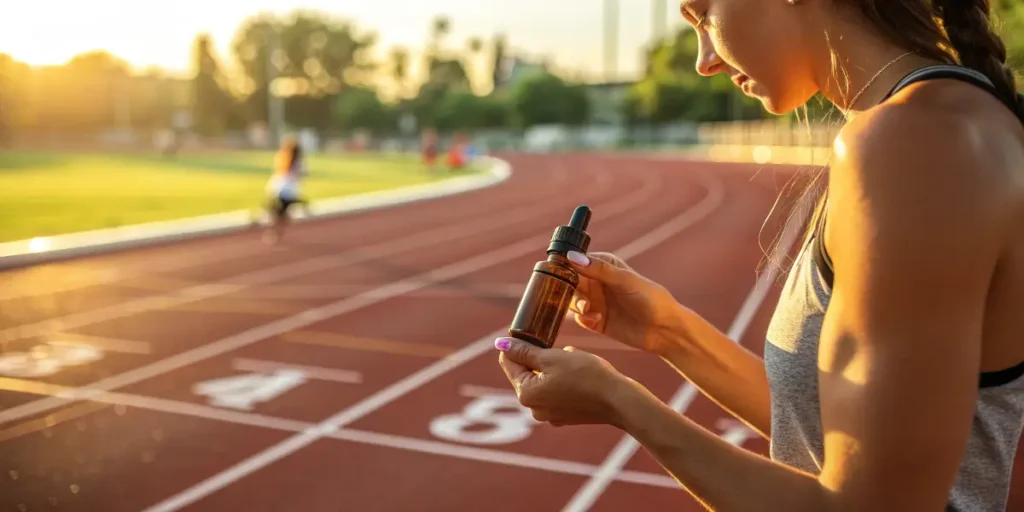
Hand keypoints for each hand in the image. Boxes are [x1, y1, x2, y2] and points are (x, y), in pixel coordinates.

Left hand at [495, 336, 636, 427]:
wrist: (619, 400)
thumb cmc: (587, 375)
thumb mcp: (553, 357)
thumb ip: (524, 351)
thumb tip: (500, 344)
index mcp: (526, 394)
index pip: (508, 363)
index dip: (517, 344)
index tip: (533, 332)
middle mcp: (533, 409)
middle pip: (525, 373)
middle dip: (539, 357)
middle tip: (559, 349)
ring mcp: (549, 415)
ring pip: (542, 380)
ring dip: (552, 367)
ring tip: (573, 362)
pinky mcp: (564, 416)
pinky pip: (556, 391)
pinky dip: (563, 380)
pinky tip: (580, 374)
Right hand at [566, 251, 688, 354]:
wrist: (665, 330)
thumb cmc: (651, 299)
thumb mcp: (625, 280)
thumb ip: (598, 269)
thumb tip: (572, 256)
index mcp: (604, 266)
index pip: (576, 261)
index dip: (565, 265)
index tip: (555, 270)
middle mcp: (597, 283)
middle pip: (570, 282)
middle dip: (567, 288)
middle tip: (572, 294)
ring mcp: (596, 302)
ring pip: (571, 300)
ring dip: (576, 304)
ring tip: (587, 309)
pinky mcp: (596, 321)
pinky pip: (579, 318)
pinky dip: (583, 318)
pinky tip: (595, 320)